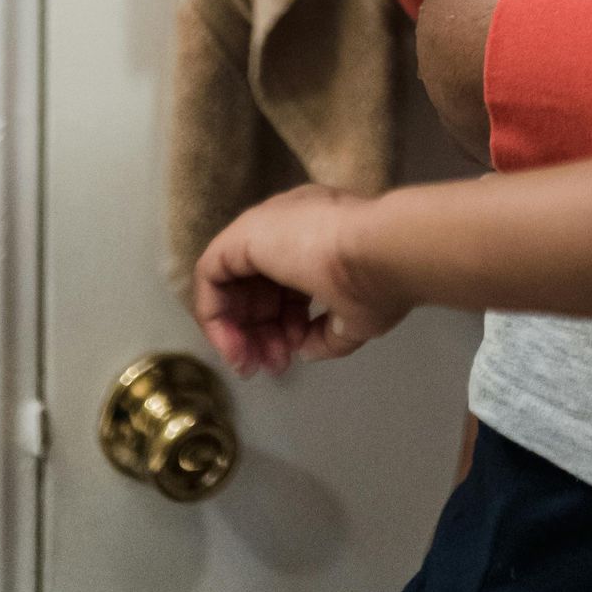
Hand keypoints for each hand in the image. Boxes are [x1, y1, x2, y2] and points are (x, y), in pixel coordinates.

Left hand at [193, 185, 410, 375]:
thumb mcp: (355, 319)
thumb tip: (302, 348)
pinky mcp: (243, 234)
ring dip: (237, 331)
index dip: (286, 323)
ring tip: (251, 364)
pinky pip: (210, 276)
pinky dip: (215, 315)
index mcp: (320, 235)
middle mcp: (290, 225)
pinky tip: (233, 346)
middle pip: (257, 285)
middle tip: (268, 366)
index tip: (292, 354)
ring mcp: (266, 225)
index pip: (288, 282)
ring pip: (232, 283)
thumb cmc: (378, 281)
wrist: (381, 250)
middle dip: (260, 333)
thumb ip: (324, 335)